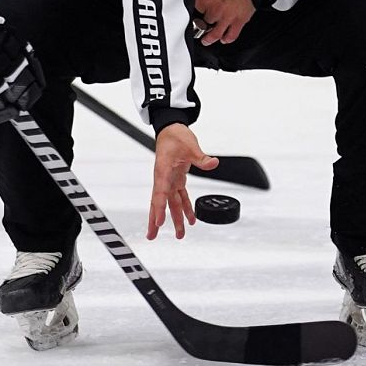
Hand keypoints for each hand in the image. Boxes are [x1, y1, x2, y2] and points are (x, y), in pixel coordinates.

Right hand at [146, 124, 218, 239]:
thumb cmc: (176, 136)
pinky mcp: (176, 179)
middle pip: (159, 203)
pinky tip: (191, 219)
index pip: (160, 193)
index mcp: (163, 171)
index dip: (159, 209)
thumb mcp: (190, 145)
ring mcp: (169, 180)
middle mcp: (164, 178)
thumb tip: (213, 163)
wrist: (171, 129)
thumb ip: (201, 158)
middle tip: (152, 236)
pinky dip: (186, 208)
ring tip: (179, 234)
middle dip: (156, 220)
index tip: (159, 223)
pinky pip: (180, 197)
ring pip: (170, 203)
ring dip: (174, 219)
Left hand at [193, 0, 255, 45]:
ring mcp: (226, 17)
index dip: (195, 14)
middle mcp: (213, 10)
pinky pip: (231, 35)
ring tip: (206, 40)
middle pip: (203, 23)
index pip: (192, 12)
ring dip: (209, 39)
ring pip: (214, 34)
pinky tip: (224, 39)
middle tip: (203, 25)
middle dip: (204, 23)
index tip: (195, 16)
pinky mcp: (239, 21)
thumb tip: (196, 1)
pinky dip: (227, 39)